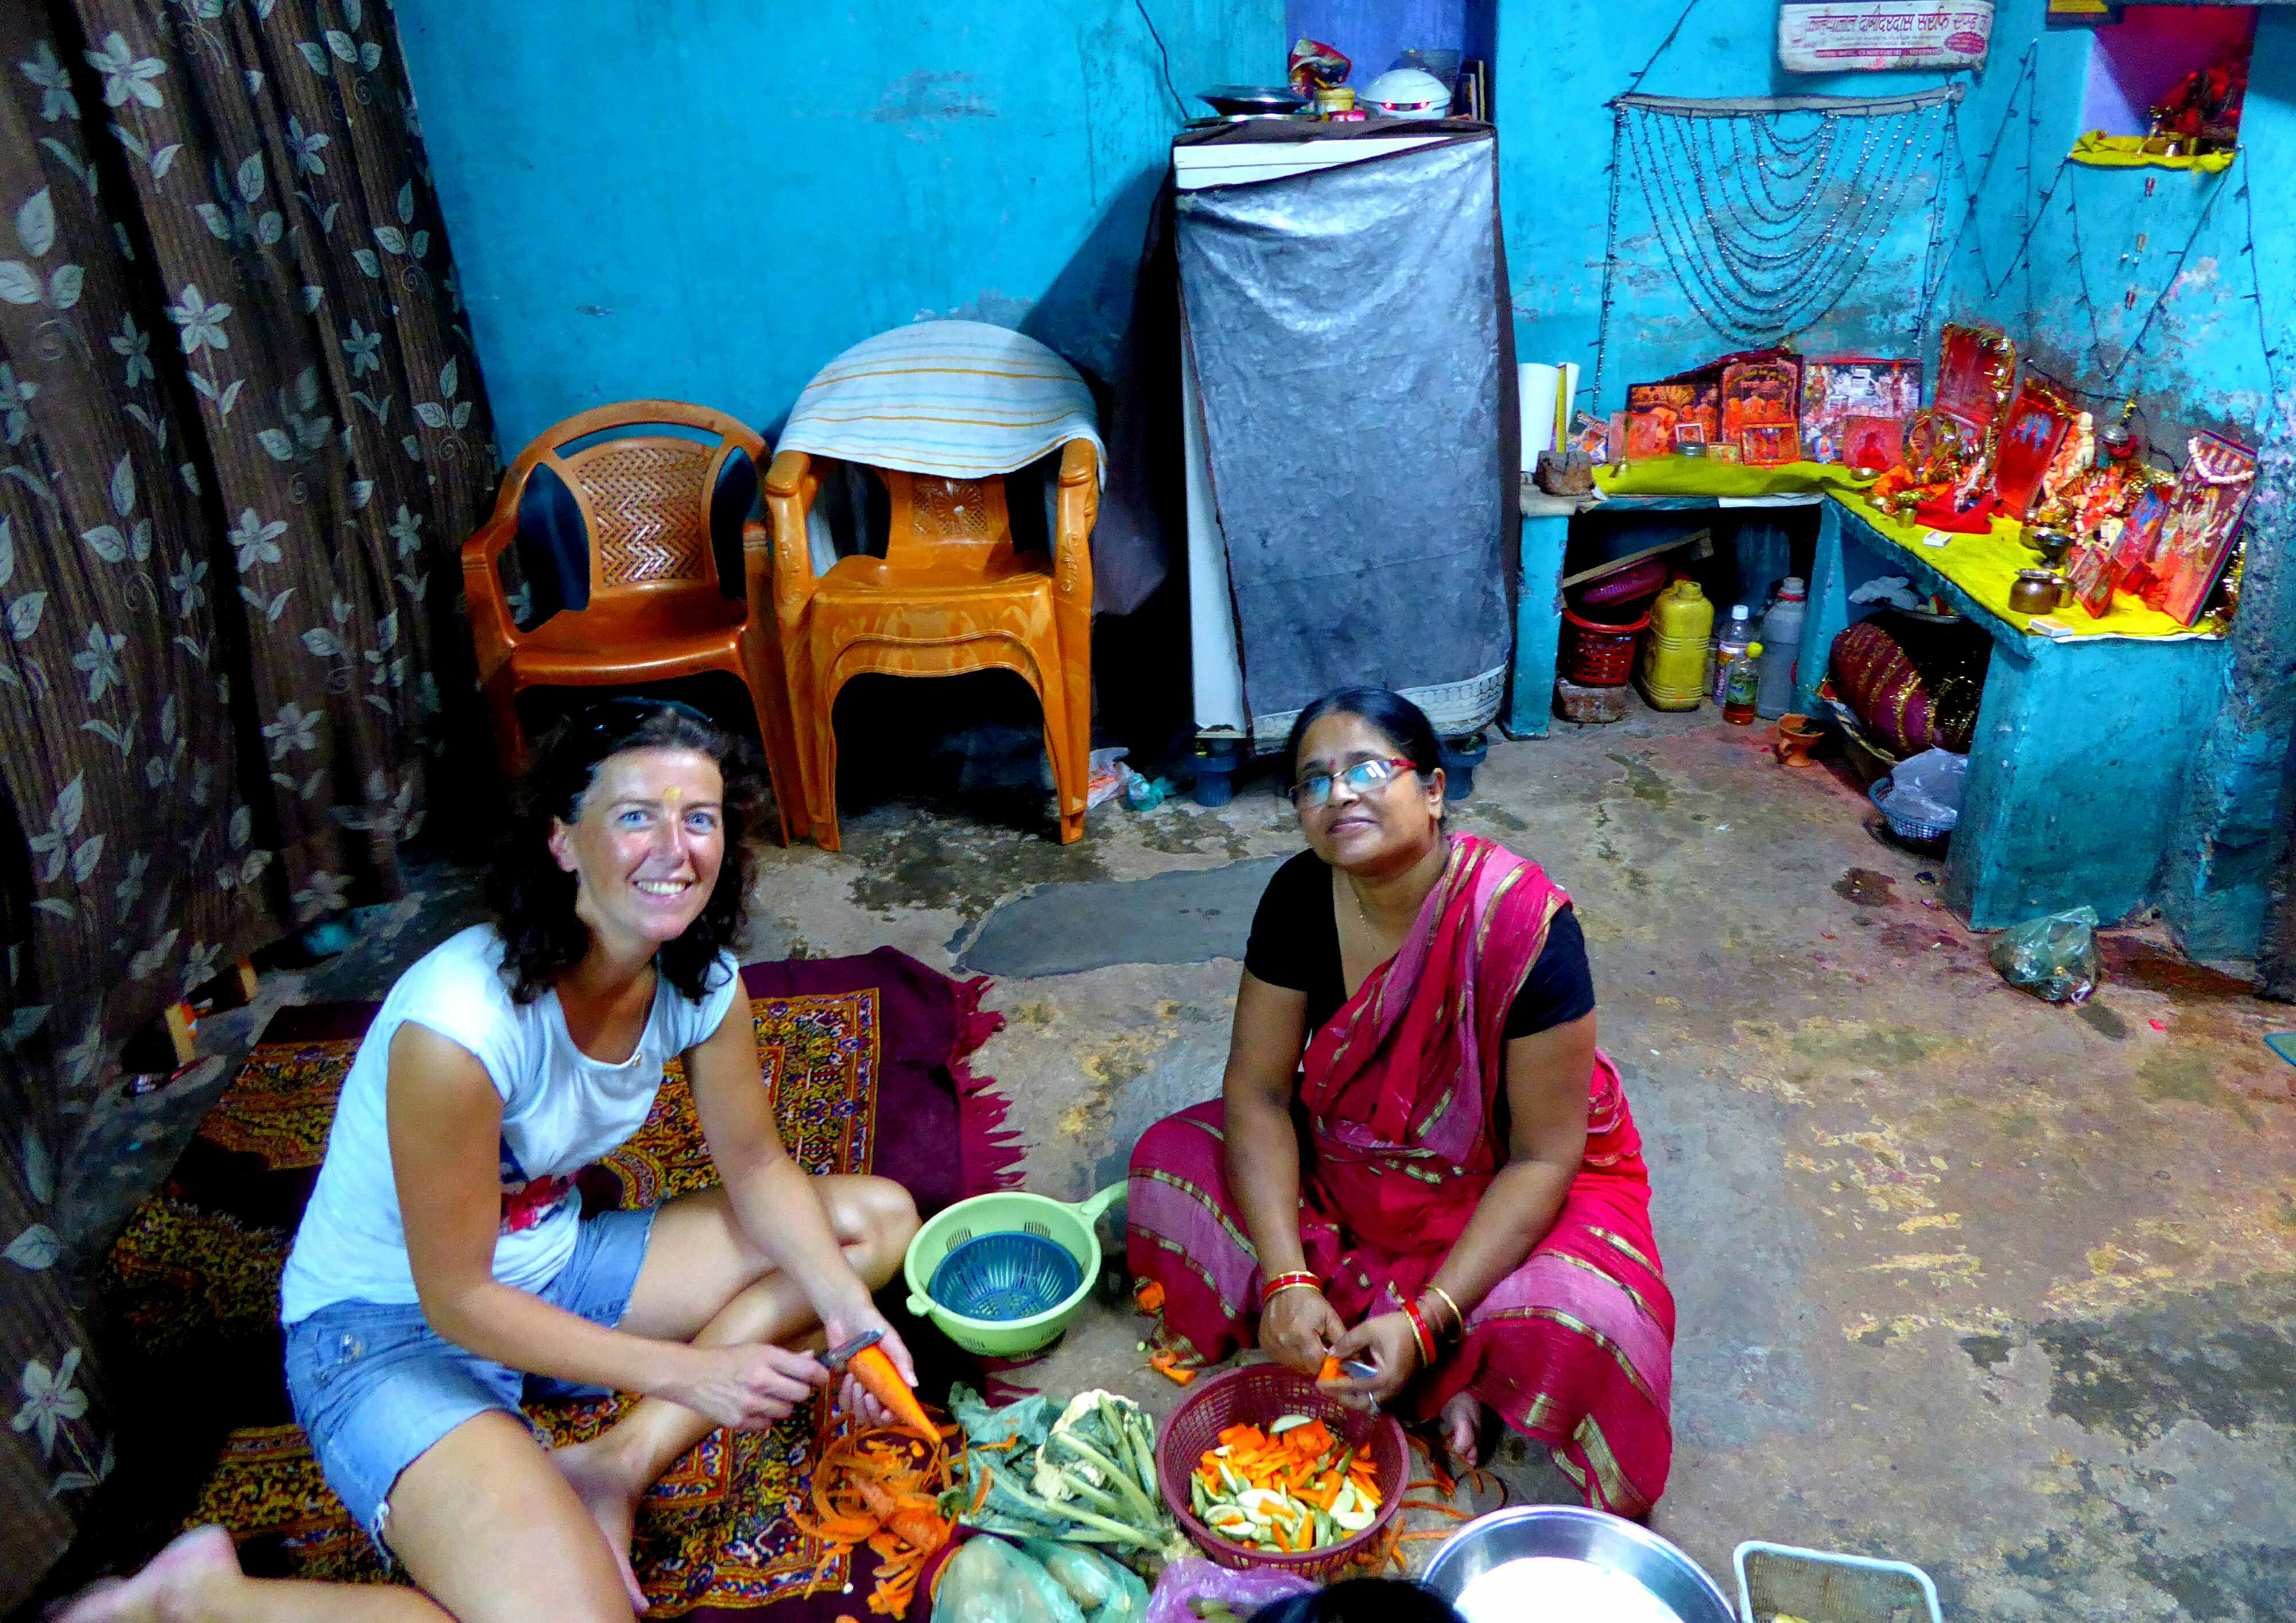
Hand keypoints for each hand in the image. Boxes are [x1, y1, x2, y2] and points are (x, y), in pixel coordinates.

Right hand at [661, 1341, 828, 1429]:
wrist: (690, 1376)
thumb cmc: (726, 1359)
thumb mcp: (756, 1350)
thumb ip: (785, 1357)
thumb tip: (812, 1360)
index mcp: (766, 1357)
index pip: (807, 1370)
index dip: (821, 1375)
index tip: (823, 1378)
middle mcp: (760, 1381)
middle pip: (801, 1394)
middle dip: (800, 1391)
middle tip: (790, 1387)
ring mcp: (750, 1404)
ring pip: (787, 1412)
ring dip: (782, 1405)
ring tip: (767, 1397)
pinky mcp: (739, 1422)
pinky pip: (767, 1425)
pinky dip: (764, 1418)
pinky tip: (753, 1407)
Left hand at [820, 1301, 916, 1429]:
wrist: (843, 1314)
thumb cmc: (871, 1323)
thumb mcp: (890, 1338)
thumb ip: (902, 1359)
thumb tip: (914, 1385)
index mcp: (895, 1378)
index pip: (899, 1407)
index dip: (894, 1414)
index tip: (886, 1410)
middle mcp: (881, 1388)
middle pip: (879, 1418)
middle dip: (872, 1411)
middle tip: (868, 1394)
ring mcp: (862, 1388)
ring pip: (861, 1414)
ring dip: (857, 1403)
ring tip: (855, 1381)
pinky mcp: (845, 1386)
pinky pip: (844, 1404)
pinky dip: (844, 1394)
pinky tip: (847, 1376)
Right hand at [1258, 1285, 1344, 1377]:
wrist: (1285, 1287)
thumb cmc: (1310, 1302)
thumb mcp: (1330, 1317)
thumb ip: (1342, 1339)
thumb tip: (1355, 1360)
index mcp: (1302, 1336)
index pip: (1316, 1365)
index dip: (1325, 1365)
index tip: (1329, 1359)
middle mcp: (1285, 1343)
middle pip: (1304, 1369)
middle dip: (1314, 1364)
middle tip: (1318, 1352)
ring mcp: (1272, 1345)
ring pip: (1292, 1366)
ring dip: (1301, 1362)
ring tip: (1305, 1347)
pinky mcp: (1264, 1344)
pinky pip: (1280, 1360)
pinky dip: (1289, 1356)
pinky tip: (1293, 1344)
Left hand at [1326, 1312, 1420, 1407]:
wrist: (1423, 1328)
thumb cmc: (1396, 1328)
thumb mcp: (1369, 1330)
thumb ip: (1348, 1342)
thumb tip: (1331, 1353)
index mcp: (1385, 1378)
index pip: (1354, 1387)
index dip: (1335, 1386)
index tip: (1319, 1383)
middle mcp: (1390, 1390)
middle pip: (1361, 1404)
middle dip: (1342, 1397)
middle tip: (1326, 1387)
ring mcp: (1394, 1390)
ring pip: (1368, 1402)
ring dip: (1350, 1396)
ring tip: (1335, 1384)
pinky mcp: (1394, 1386)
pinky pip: (1374, 1396)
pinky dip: (1360, 1392)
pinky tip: (1349, 1381)